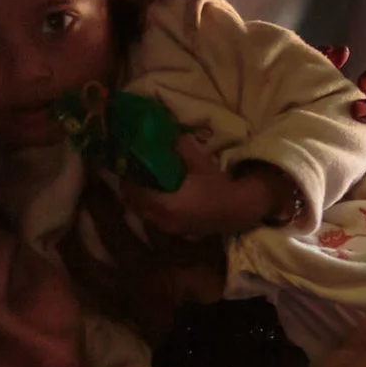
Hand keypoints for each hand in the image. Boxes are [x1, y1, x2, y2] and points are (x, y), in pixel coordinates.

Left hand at [118, 136, 287, 239]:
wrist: (238, 210)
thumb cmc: (218, 186)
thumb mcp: (200, 162)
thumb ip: (182, 147)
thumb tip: (170, 133)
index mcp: (164, 202)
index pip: (135, 190)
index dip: (128, 177)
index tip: (127, 164)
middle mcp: (163, 219)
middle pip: (135, 204)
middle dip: (132, 189)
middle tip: (133, 173)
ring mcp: (170, 229)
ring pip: (145, 215)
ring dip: (141, 201)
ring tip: (145, 185)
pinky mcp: (178, 233)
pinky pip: (157, 221)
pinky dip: (153, 210)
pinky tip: (161, 199)